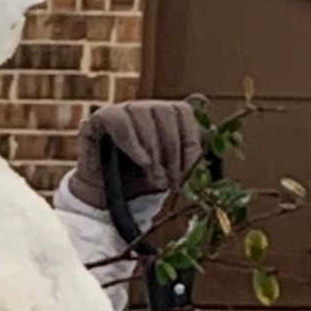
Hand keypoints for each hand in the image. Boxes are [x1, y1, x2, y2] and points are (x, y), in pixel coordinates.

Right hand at [68, 99, 208, 255]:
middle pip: (165, 111)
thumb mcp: (173, 168)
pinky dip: (133, 142)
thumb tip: (212, 128)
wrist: (107, 203)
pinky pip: (118, 120)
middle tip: (171, 179)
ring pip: (143, 113)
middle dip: (172, 149)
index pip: (184, 110)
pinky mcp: (97, 121)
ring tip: (154, 176)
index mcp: (163, 115)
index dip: (190, 138)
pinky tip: (141, 161)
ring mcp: (120, 112)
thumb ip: (192, 149)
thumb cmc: (140, 184)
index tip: (190, 167)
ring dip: (153, 150)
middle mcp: (142, 108)